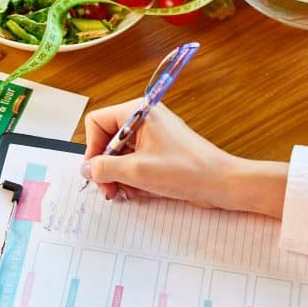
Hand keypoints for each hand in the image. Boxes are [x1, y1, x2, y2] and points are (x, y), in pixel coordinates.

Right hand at [82, 100, 288, 216]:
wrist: (221, 183)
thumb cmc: (186, 170)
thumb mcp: (136, 171)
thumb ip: (104, 168)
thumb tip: (86, 168)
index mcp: (137, 113)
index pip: (97, 122)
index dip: (92, 148)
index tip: (96, 172)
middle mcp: (143, 120)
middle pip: (107, 140)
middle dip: (105, 167)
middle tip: (109, 190)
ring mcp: (153, 136)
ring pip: (120, 155)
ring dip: (118, 176)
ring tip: (126, 193)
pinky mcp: (160, 152)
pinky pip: (135, 163)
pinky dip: (132, 178)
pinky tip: (139, 192)